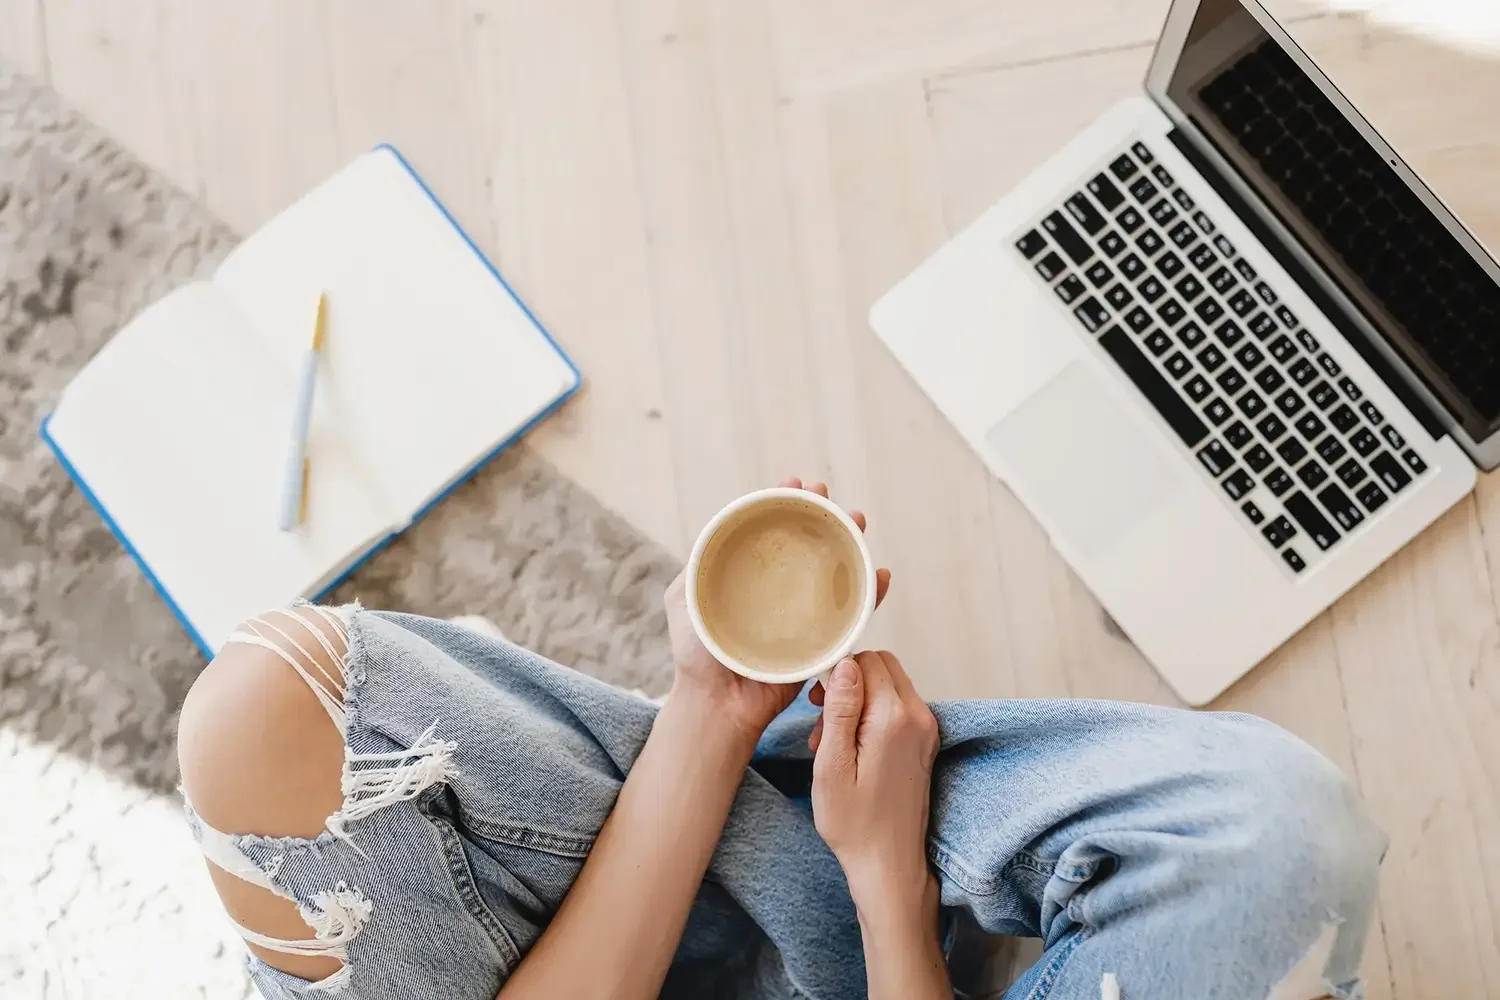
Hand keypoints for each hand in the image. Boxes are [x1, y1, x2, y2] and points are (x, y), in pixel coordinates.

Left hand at [664, 478, 891, 745]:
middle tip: (827, 495)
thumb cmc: (696, 657)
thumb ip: (694, 567)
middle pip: (808, 542)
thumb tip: (714, 528)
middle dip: (823, 514)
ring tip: (857, 520)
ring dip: (851, 541)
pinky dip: (871, 593)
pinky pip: (853, 614)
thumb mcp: (682, 601)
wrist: (718, 704)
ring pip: (835, 570)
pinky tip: (879, 575)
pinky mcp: (824, 640)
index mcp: (750, 576)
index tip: (794, 483)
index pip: (771, 531)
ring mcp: (804, 613)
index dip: (784, 503)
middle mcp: (780, 589)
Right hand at [810, 651, 939, 913]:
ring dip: (857, 703)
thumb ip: (840, 708)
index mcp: (894, 718)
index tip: (818, 705)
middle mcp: (918, 717)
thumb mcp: (832, 764)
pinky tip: (851, 749)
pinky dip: (871, 717)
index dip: (836, 675)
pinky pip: (895, 708)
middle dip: (848, 684)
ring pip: (887, 686)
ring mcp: (926, 730)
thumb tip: (845, 663)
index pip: (866, 660)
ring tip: (833, 743)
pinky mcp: (924, 742)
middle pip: (881, 667)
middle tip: (823, 723)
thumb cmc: (854, 823)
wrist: (888, 862)